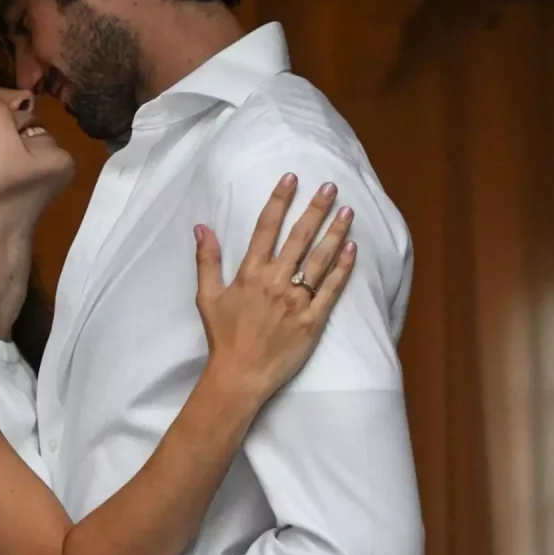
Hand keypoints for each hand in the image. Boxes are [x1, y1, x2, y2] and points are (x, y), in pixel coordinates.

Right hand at [194, 173, 355, 403]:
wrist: (240, 375)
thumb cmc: (223, 337)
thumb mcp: (207, 297)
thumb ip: (207, 260)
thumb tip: (202, 227)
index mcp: (251, 273)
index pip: (267, 228)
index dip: (280, 200)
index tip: (292, 178)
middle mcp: (276, 282)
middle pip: (300, 237)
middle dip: (316, 208)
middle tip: (330, 186)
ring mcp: (298, 300)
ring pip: (321, 259)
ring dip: (335, 232)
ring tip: (347, 210)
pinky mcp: (314, 320)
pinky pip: (332, 289)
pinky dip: (343, 268)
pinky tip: (352, 248)